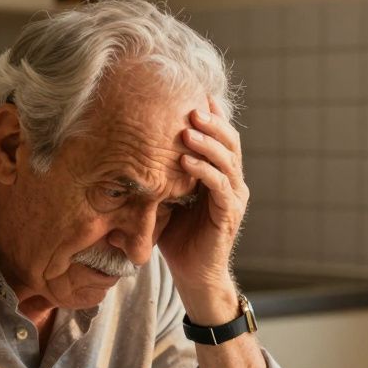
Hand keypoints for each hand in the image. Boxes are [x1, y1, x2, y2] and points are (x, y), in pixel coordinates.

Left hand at [158, 97, 249, 321]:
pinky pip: (220, 186)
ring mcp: (234, 197)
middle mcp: (232, 181)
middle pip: (230, 141)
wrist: (193, 274)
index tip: (192, 93)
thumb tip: (133, 145)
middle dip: (211, 121)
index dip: (211, 115)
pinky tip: (185, 161)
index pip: (220, 136)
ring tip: (187, 129)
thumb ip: (163, 172)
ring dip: (207, 143)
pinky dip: (204, 171)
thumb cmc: (177, 235)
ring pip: (227, 160)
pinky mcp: (229, 214)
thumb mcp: (167, 196)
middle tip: (190, 106)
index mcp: (221, 173)